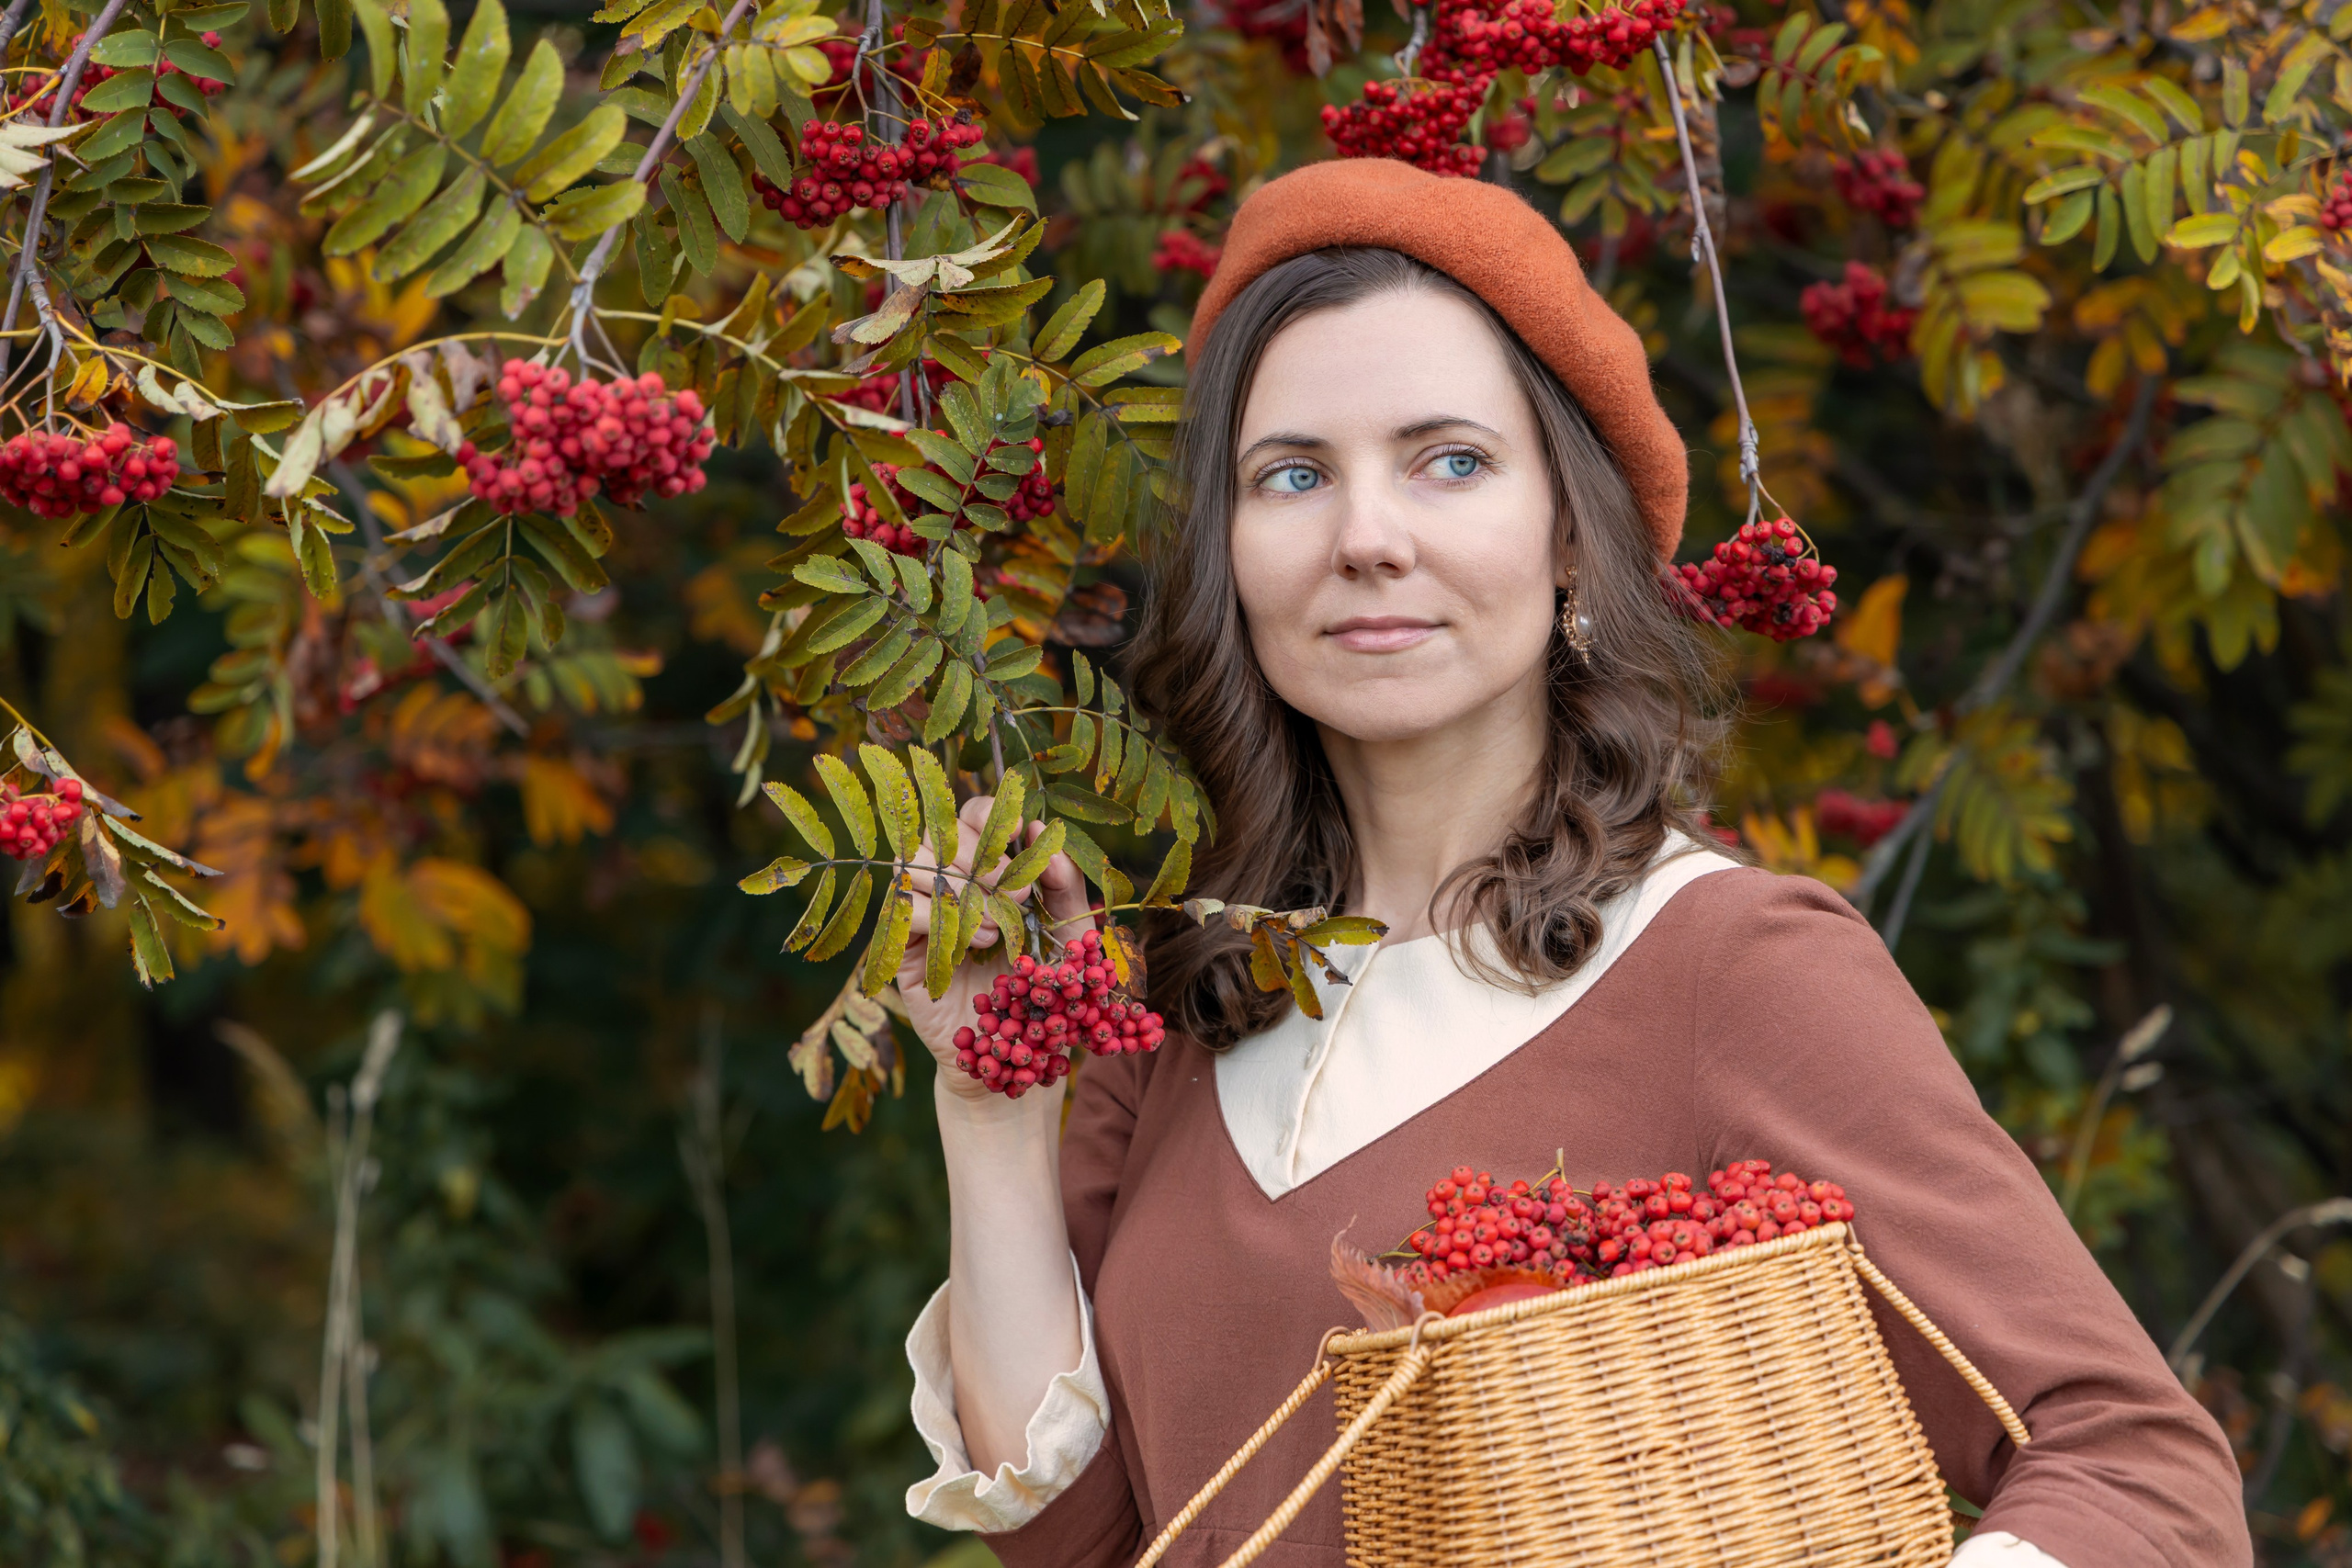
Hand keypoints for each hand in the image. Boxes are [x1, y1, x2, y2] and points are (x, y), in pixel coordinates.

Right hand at [897, 795, 1093, 1103]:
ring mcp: (920, 912)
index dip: (989, 813)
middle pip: (940, 832)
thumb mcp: (1071, 936)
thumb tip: (1043, 832)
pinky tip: (978, 944)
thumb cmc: (1046, 990)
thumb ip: (1064, 885)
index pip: (971, 815)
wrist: (1018, 1051)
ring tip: (1001, 926)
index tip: (1019, 832)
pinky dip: (942, 918)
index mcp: (987, 869)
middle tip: (1018, 892)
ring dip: (964, 888)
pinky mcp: (901, 947)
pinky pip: (905, 908)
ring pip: (917, 865)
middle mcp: (948, 883)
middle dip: (983, 856)